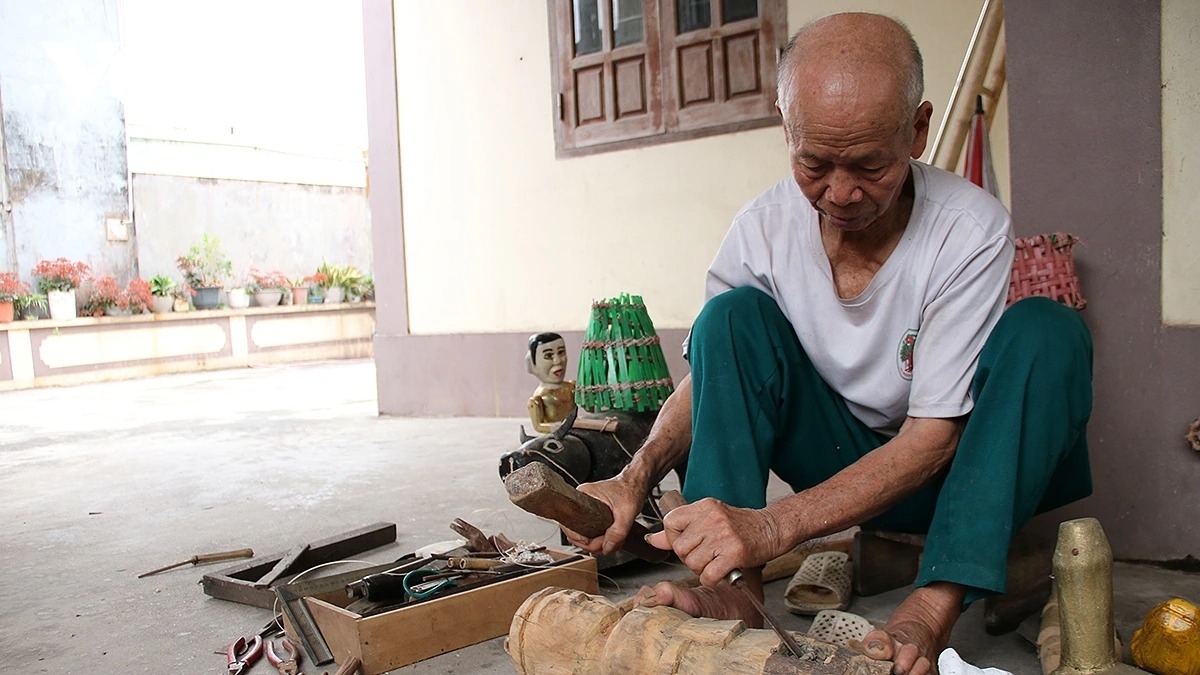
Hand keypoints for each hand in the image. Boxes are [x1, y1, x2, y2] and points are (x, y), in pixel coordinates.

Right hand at [562, 474, 646, 555]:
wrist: (636, 484)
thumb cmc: (630, 490)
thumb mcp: (627, 513)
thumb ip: (618, 532)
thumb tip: (607, 547)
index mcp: (583, 496)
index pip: (570, 526)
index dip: (583, 540)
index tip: (598, 543)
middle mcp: (580, 502)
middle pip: (574, 533)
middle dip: (591, 544)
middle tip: (606, 546)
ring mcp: (584, 508)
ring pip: (581, 534)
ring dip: (595, 543)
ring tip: (609, 542)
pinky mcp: (591, 514)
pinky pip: (587, 531)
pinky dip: (597, 539)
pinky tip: (608, 539)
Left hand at [645, 498, 783, 585]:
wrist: (772, 528)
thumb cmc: (739, 526)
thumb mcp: (708, 520)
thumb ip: (681, 529)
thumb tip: (653, 540)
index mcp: (704, 506)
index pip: (670, 522)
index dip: (675, 538)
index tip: (689, 542)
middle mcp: (712, 518)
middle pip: (680, 547)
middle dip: (689, 557)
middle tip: (706, 555)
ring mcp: (724, 535)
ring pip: (693, 562)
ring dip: (702, 569)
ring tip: (716, 561)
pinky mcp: (734, 553)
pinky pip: (708, 575)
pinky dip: (712, 578)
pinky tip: (722, 571)